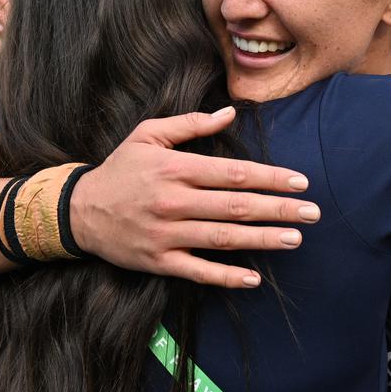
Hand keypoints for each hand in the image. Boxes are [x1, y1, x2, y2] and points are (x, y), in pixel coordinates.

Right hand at [70, 106, 321, 288]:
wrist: (77, 211)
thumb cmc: (120, 169)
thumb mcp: (148, 135)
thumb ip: (190, 125)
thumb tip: (230, 113)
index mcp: (175, 168)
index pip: (233, 173)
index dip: (270, 178)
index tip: (301, 181)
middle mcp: (173, 202)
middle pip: (236, 206)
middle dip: (278, 209)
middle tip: (312, 212)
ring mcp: (166, 234)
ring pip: (223, 238)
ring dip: (263, 239)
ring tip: (295, 239)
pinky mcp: (159, 261)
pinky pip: (198, 271)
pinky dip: (227, 276)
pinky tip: (254, 278)